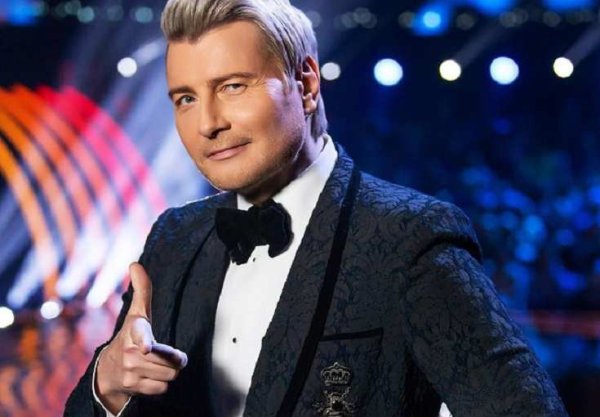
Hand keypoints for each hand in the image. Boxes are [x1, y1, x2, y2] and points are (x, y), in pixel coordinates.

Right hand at [95, 262, 187, 413]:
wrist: (108, 371)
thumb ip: (141, 290)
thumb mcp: (137, 314)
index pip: (140, 335)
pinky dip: (160, 385)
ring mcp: (130, 371)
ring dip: (168, 372)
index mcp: (134, 330)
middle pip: (173, 361)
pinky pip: (163, 388)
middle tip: (161, 355)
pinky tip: (148, 378)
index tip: (146, 348)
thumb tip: (134, 263)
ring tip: (154, 366)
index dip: (144, 342)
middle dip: (173, 360)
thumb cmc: (129, 337)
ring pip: (170, 375)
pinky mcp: (133, 387)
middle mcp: (130, 352)